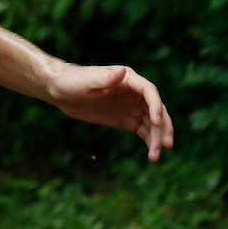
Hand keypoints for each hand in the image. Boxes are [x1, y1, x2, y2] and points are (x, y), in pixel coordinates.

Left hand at [47, 64, 174, 160]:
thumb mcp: (86, 81)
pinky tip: (152, 154)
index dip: (156, 105)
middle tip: (166, 145)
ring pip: (152, 123)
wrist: (61, 91)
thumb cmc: (73, 81)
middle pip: (156, 109)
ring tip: (155, 156)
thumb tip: (123, 72)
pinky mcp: (126, 120)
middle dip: (163, 126)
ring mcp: (131, 107)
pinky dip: (150, 141)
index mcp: (128, 79)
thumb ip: (105, 79)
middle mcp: (134, 92)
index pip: (149, 91)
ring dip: (157, 138)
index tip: (157, 121)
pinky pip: (143, 130)